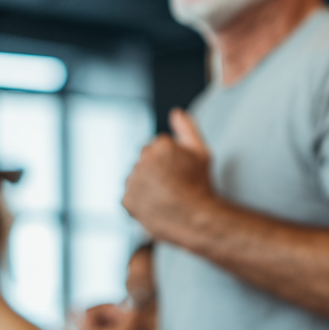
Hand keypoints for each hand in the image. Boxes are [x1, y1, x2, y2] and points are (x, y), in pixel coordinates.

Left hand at [123, 109, 215, 244]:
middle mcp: (143, 160)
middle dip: (157, 169)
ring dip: (148, 183)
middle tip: (175, 183)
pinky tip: (158, 204)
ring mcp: (133, 180)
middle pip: (147, 160)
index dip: (173, 159)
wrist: (196, 217)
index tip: (182, 171)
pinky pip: (131, 195)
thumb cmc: (200, 183)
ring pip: (138, 177)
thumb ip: (187, 129)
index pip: (160, 146)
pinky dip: (142, 200)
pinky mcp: (127, 199)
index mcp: (160, 145)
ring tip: (167, 196)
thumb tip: (176, 112)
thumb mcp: (201, 152)